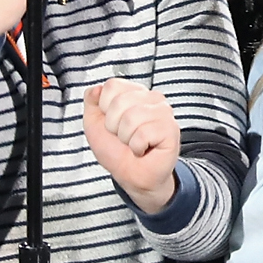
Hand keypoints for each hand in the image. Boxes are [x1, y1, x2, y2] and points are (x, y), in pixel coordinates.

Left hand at [81, 77, 181, 214]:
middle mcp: (152, 98)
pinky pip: (143, 134)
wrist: (131, 177)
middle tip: (123, 136)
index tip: (112, 123)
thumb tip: (96, 89)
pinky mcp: (171, 130)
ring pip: (131, 117)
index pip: (113, 86)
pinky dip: (137, 147)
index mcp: (134, 93)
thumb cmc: (117, 151)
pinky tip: (143, 149)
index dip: (104, 108)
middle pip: (119, 101)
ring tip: (133, 143)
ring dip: (126, 138)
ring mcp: (164, 113)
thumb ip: (91, 101)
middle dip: (113, 125)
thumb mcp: (94, 124)